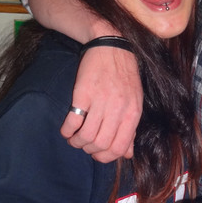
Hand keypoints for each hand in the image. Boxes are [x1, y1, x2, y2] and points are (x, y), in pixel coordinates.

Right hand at [61, 46, 142, 161]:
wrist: (111, 45)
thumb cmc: (124, 75)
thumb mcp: (134, 101)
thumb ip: (130, 129)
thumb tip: (127, 154)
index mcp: (132, 113)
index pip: (119, 148)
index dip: (105, 157)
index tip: (97, 154)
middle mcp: (118, 109)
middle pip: (101, 145)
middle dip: (89, 150)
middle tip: (84, 145)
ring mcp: (100, 101)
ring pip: (86, 136)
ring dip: (76, 142)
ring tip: (74, 138)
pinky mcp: (83, 93)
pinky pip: (72, 121)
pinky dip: (67, 131)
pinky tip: (67, 129)